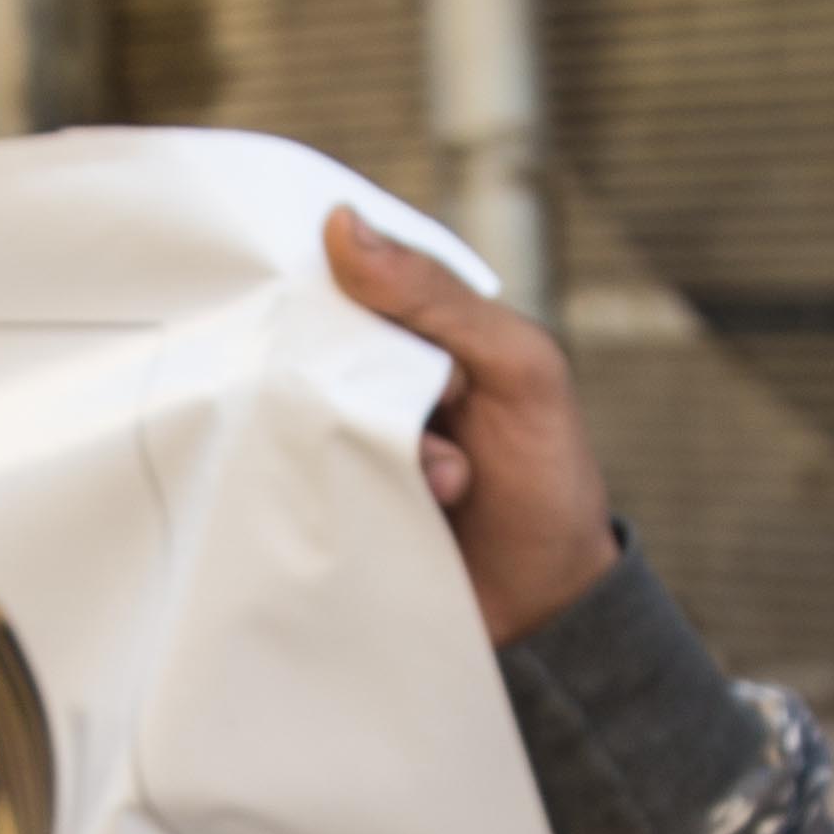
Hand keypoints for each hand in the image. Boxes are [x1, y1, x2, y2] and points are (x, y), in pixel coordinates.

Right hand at [326, 207, 616, 646]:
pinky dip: (319, 483)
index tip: (323, 301)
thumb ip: (441, 299)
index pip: (344, 270)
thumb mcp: (519, 370)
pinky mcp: (324, 493)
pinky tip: (373, 505)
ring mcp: (345, 434)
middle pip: (306, 338)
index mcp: (420, 324)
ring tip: (446, 485)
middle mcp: (372, 372)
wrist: (544, 609)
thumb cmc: (546, 475)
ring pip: (296, 406)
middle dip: (348, 374)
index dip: (324, 277)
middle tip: (427, 415)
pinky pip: (287, 469)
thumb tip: (342, 224)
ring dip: (362, 444)